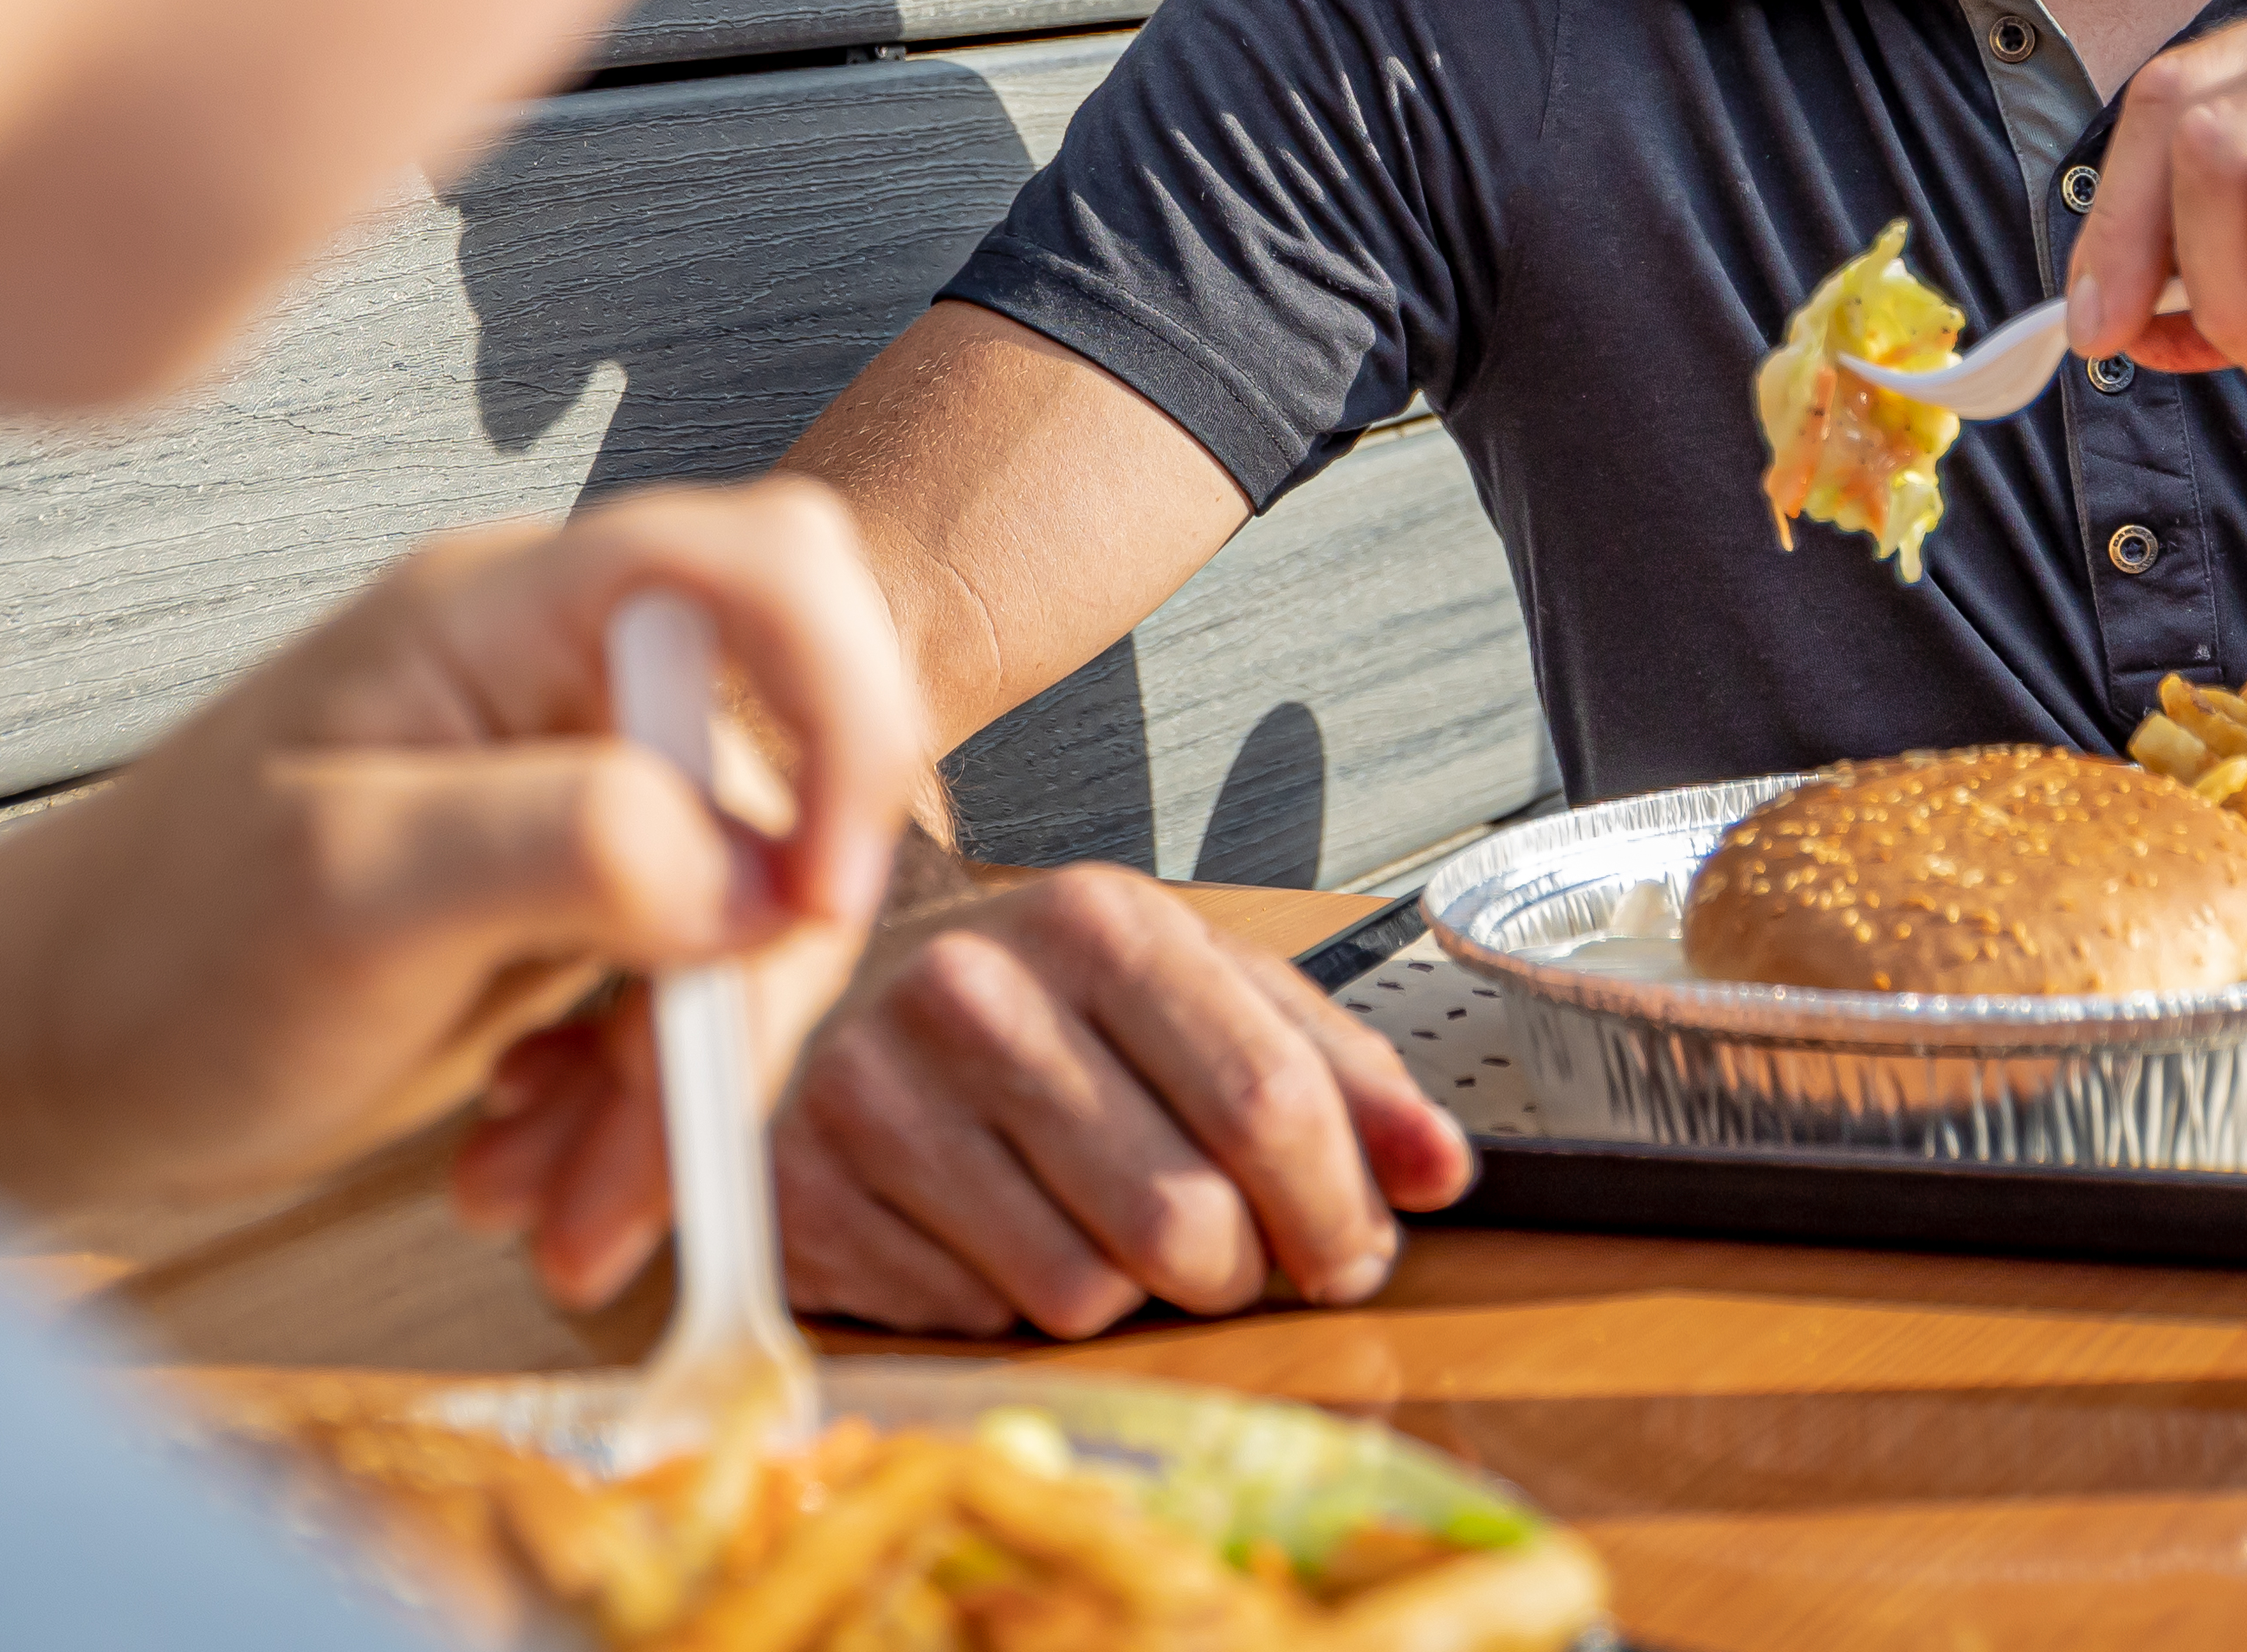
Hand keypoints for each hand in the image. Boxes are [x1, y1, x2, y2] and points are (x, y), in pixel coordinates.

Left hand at [0, 480, 922, 1213]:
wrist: (33, 1065)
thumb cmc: (144, 956)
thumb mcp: (350, 891)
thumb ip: (569, 843)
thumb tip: (757, 875)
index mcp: (512, 613)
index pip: (767, 570)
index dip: (843, 708)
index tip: (817, 896)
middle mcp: (559, 681)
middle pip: (777, 786)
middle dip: (738, 994)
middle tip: (659, 1155)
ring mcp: (564, 792)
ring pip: (739, 918)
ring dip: (675, 1087)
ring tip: (555, 1209)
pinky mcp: (559, 904)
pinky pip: (674, 993)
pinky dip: (628, 1105)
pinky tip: (526, 1165)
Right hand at [455, 865, 1471, 1335]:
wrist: (836, 989)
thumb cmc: (1044, 1001)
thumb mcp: (1198, 990)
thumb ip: (1335, 1070)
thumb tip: (1440, 1167)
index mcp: (1096, 920)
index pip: (1268, 1101)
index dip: (1338, 1209)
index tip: (1353, 1254)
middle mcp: (974, 992)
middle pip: (1182, 1221)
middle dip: (1231, 1269)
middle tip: (1216, 1251)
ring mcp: (875, 1094)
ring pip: (1081, 1294)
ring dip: (1118, 1295)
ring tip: (1087, 1222)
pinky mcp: (806, 1193)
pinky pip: (975, 1326)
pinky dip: (1008, 1308)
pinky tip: (988, 1235)